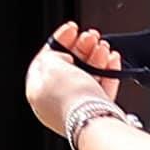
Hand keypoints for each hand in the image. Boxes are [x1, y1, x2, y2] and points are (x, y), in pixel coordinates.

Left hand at [24, 28, 130, 144]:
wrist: (93, 121)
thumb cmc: (70, 97)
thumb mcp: (51, 65)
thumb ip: (52, 55)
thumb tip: (62, 56)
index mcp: (37, 91)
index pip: (46, 60)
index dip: (60, 41)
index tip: (72, 29)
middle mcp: (55, 101)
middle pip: (68, 68)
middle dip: (82, 48)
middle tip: (91, 36)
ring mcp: (76, 108)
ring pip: (87, 77)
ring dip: (96, 57)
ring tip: (104, 46)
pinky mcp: (96, 113)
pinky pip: (102, 89)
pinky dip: (109, 73)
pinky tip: (112, 60)